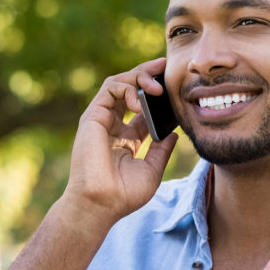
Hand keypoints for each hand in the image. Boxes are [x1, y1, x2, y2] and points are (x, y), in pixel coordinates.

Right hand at [63, 57, 178, 225]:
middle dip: (148, 74)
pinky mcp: (92, 116)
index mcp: (127, 139)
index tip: (176, 86)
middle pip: (131, 89)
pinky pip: (110, 88)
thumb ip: (162, 150)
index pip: (143, 108)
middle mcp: (113, 126)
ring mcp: (102, 120)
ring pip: (119, 82)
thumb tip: (175, 134)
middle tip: (167, 66)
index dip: (158, 95)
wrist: (100, 204)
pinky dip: (127, 87)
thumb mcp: (152, 171)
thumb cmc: (123, 194)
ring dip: (140, 77)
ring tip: (157, 87)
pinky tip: (141, 102)